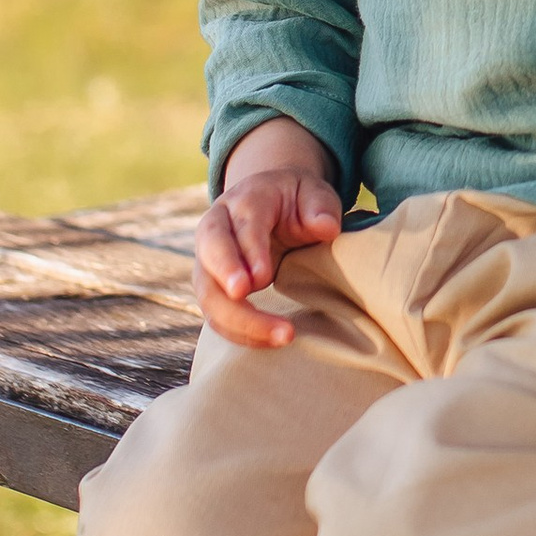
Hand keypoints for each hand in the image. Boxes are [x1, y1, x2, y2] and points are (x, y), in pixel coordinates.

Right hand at [196, 127, 343, 347]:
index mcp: (245, 201)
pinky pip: (217, 315)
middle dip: (224, 276)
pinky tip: (271, 342)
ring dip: (238, 318)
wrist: (273, 203)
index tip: (263, 276)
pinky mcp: (214, 288)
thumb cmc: (297, 201)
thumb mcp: (314, 193)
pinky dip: (240, 333)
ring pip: (209, 292)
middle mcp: (218, 227)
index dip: (249, 250)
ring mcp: (210, 260)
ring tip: (280, 335)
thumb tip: (327, 228)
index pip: (242, 224)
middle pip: (211, 253)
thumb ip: (321, 207)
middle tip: (243, 296)